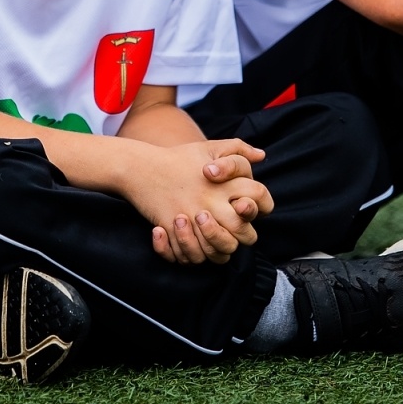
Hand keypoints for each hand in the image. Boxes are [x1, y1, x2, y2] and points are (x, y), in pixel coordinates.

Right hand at [125, 140, 273, 265]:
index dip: (260, 206)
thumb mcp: (209, 147)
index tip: (246, 207)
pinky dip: (195, 254)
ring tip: (211, 236)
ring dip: (220, 247)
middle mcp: (213, 201)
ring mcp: (193, 217)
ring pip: (223, 250)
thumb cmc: (178, 158)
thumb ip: (237, 150)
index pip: (259, 198)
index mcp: (225, 182)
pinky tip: (193, 242)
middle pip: (245, 232)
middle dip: (243, 234)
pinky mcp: (175, 229)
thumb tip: (261, 155)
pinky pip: (194, 256)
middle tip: (231, 227)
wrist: (141, 167)